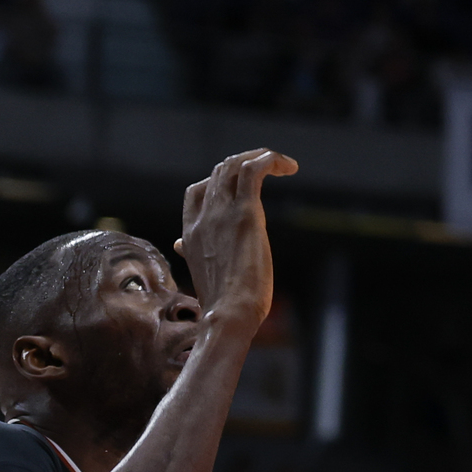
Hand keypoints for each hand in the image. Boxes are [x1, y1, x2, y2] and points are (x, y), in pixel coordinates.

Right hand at [174, 148, 297, 329]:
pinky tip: (290, 167)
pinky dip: (270, 159)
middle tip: (269, 172)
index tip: (242, 190)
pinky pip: (253, 169)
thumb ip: (194, 253)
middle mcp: (202, 218)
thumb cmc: (222, 304)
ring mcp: (221, 213)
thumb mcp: (203, 274)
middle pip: (218, 172)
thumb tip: (182, 245)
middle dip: (244, 165)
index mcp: (190, 233)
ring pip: (233, 165)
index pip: (196, 191)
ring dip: (258, 156)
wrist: (228, 315)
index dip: (219, 182)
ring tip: (282, 164)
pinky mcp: (245, 213)